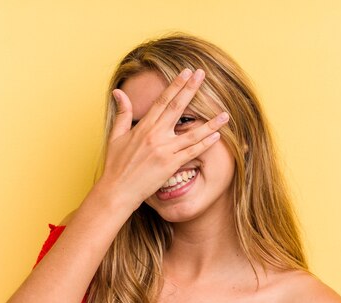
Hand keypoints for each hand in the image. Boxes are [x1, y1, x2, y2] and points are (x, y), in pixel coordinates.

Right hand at [97, 68, 229, 208]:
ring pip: (192, 133)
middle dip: (191, 89)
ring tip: (225, 113)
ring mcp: (164, 150)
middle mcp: (155, 136)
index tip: (186, 72)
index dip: (175, 85)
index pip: (162, 101)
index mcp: (143, 127)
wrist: (118, 191)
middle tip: (202, 74)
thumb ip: (122, 113)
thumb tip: (118, 92)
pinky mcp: (170, 165)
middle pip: (177, 108)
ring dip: (210, 123)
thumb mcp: (115, 136)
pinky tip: (217, 136)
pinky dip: (205, 144)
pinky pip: (192, 152)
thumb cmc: (116, 165)